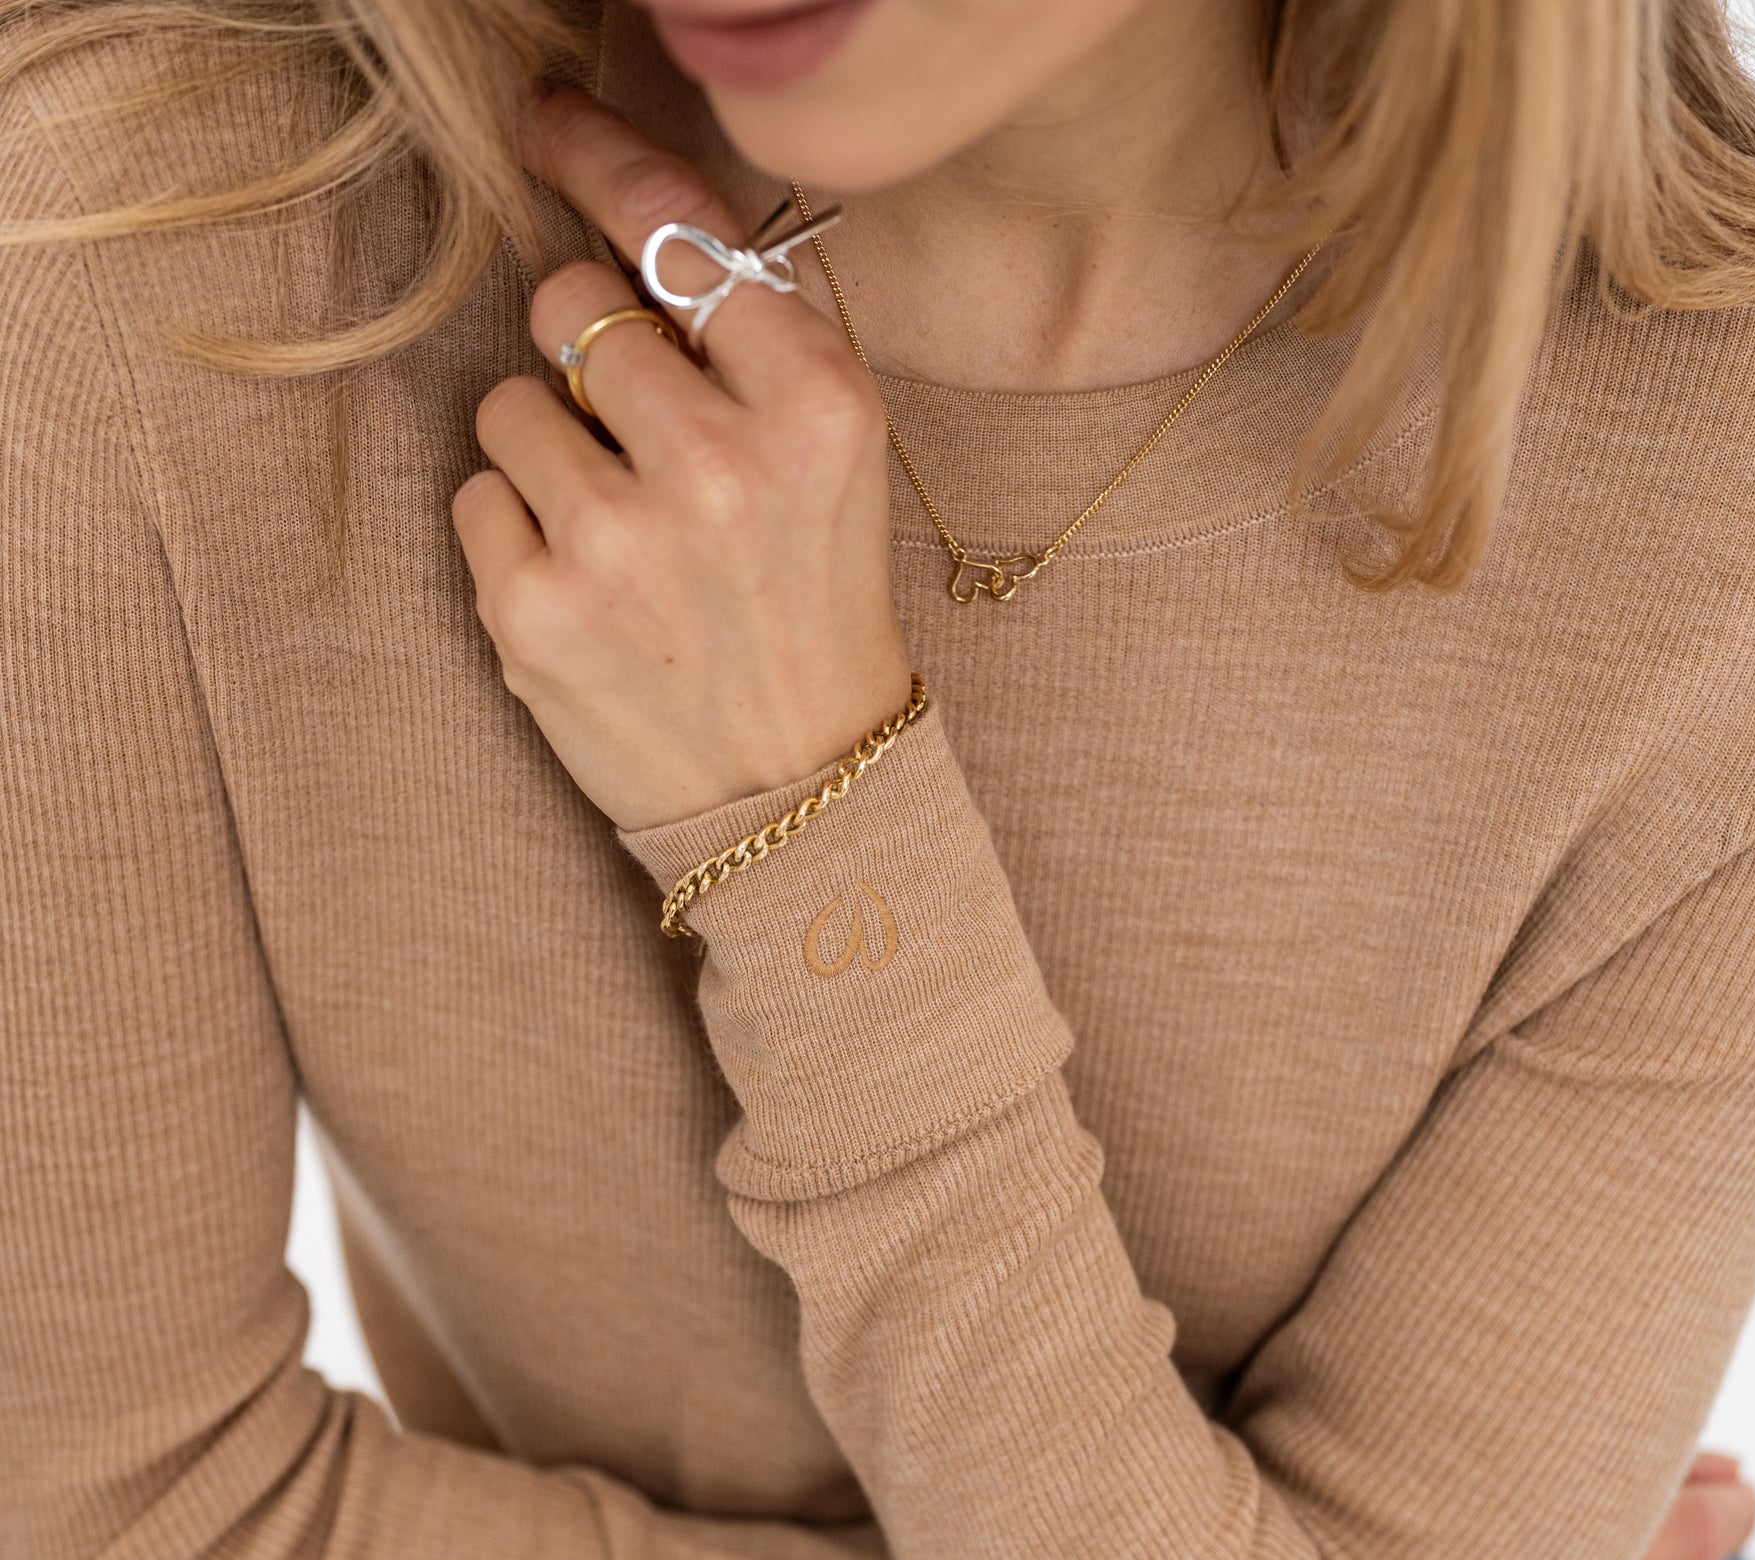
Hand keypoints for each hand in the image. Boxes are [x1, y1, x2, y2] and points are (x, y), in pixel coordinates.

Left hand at [452, 88, 911, 833]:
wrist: (801, 793)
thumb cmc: (808, 609)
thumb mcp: (832, 462)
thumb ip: (747, 347)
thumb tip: (618, 234)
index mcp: (814, 408)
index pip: (674, 231)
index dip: (596, 164)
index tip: (542, 126)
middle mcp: (720, 466)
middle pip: (568, 305)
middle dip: (583, 356)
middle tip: (634, 442)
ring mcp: (620, 544)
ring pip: (508, 403)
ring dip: (546, 453)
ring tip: (619, 536)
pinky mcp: (539, 613)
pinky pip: (476, 498)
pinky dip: (517, 536)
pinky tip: (589, 594)